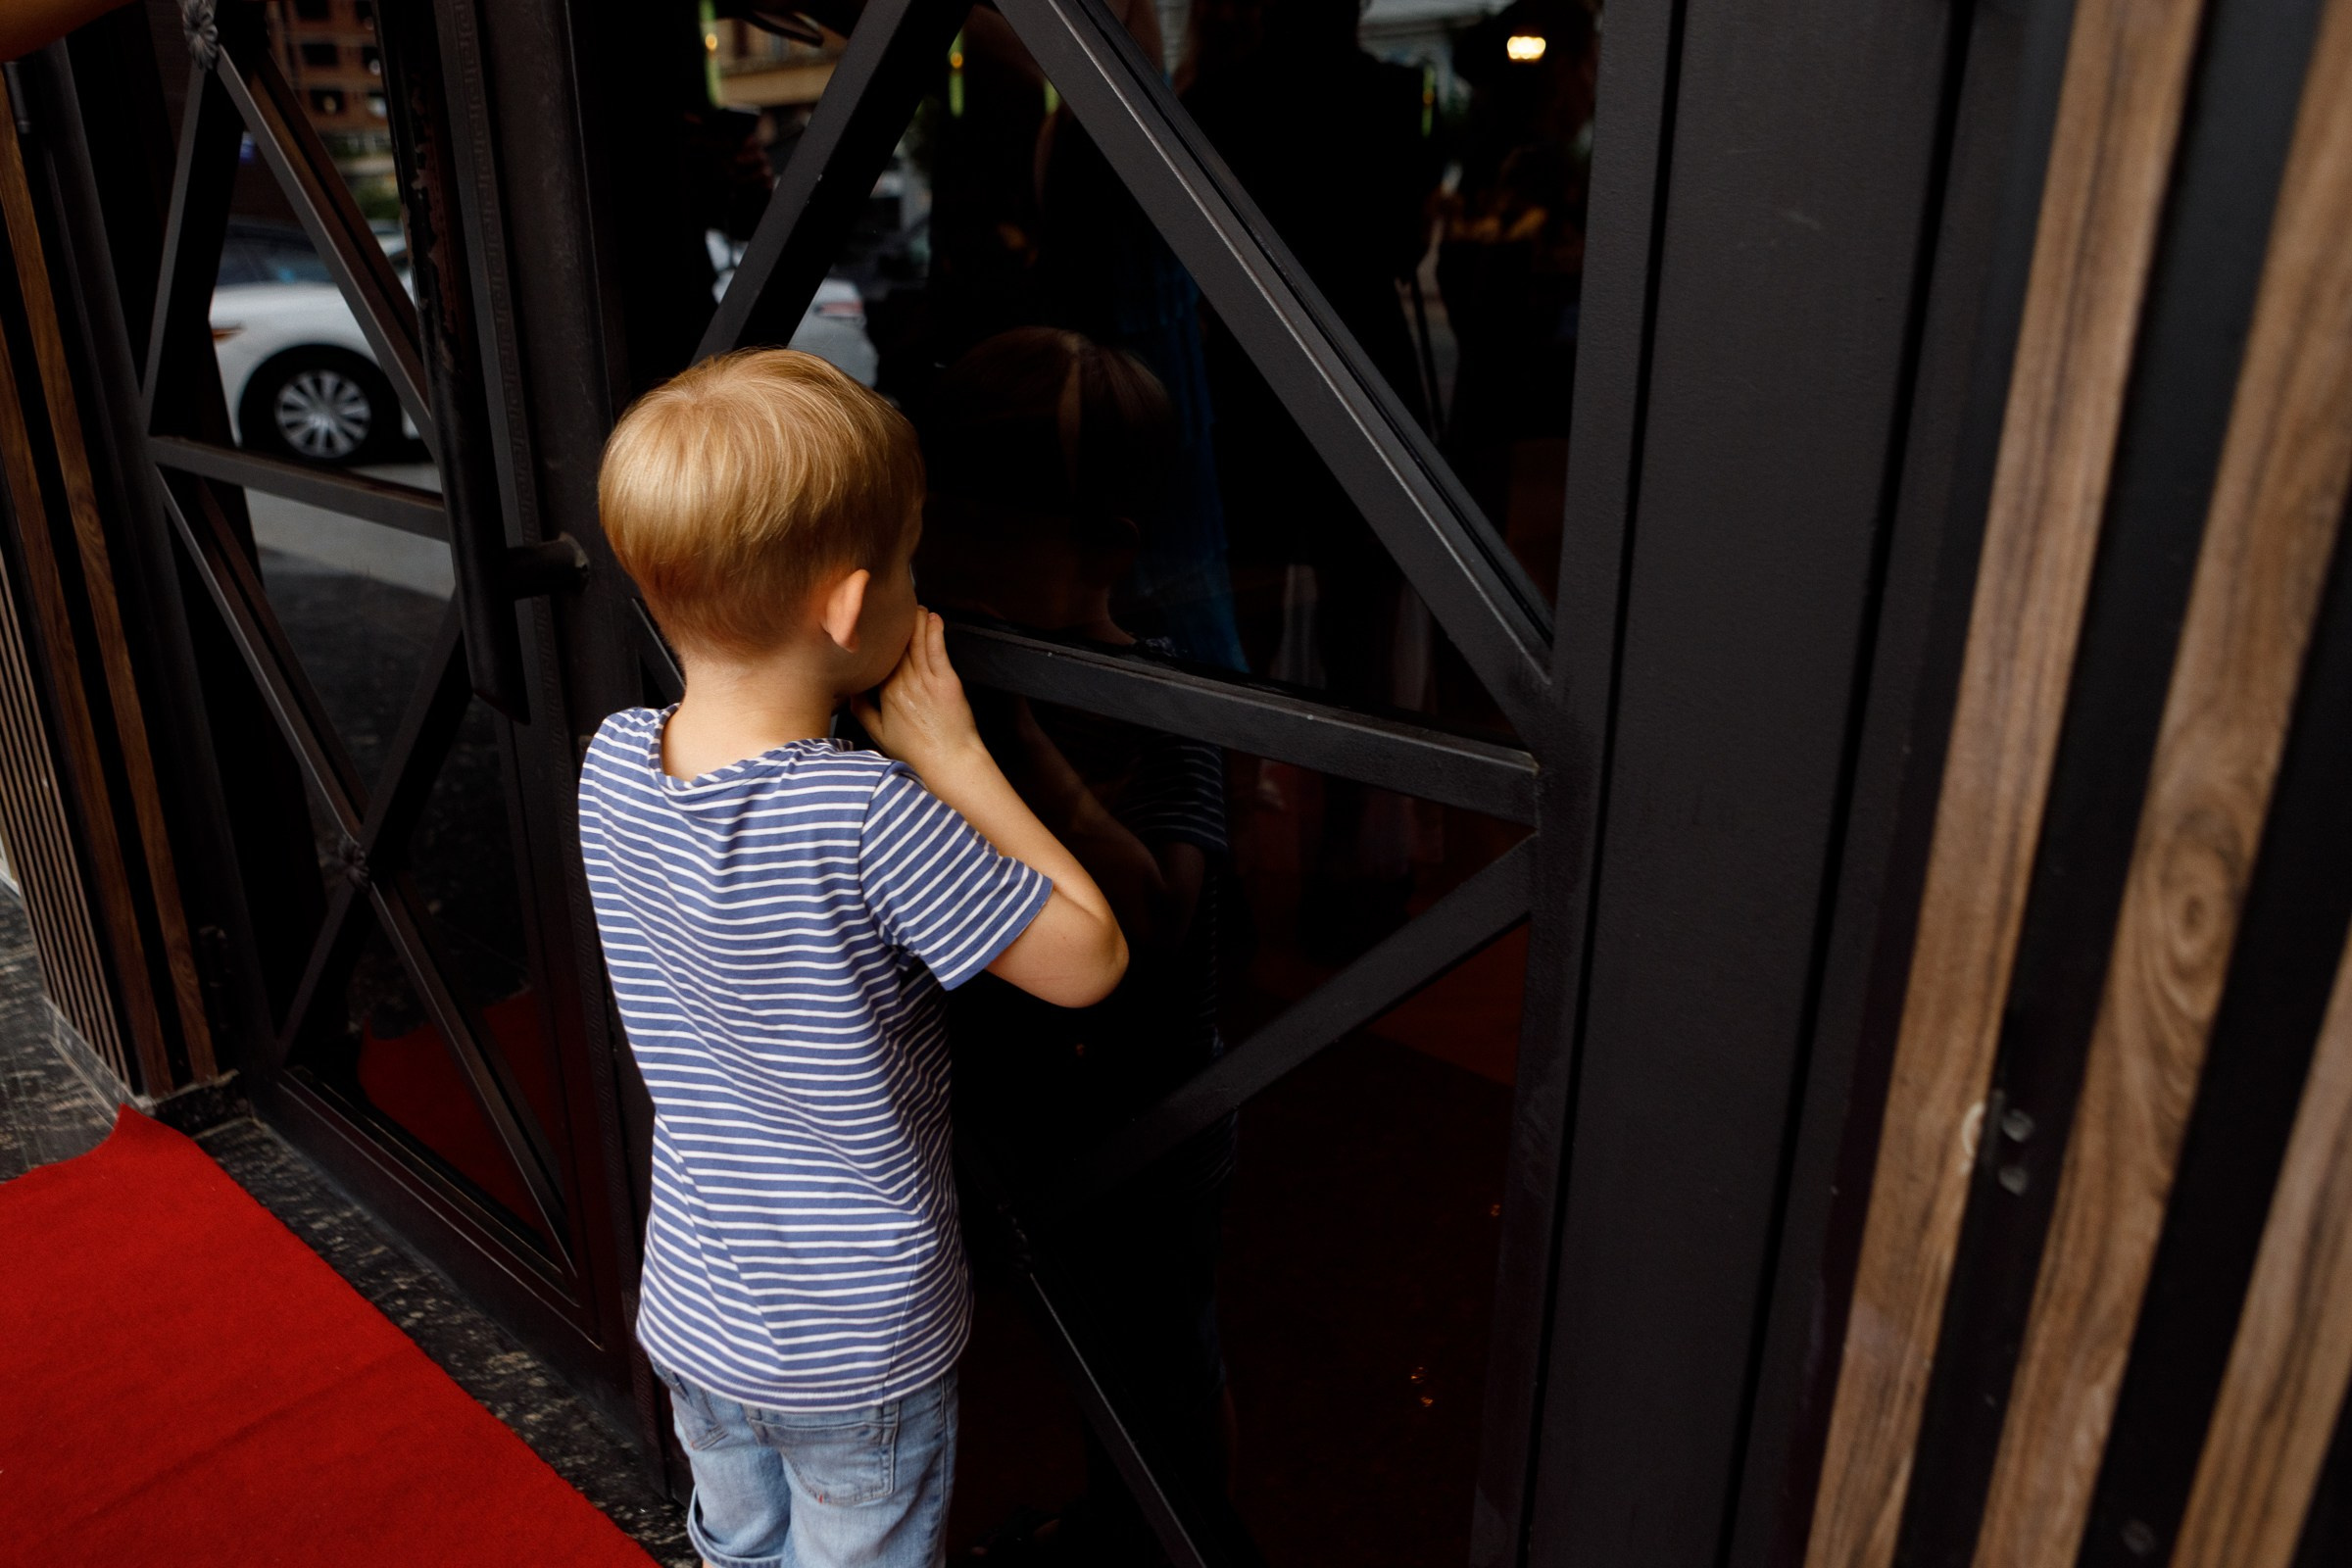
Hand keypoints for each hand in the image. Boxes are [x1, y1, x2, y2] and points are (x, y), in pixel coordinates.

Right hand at [852, 610, 984, 779]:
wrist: (949, 763)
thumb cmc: (916, 752)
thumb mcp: (879, 734)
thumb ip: (862, 710)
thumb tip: (848, 692)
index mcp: (886, 693)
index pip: (879, 658)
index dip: (878, 639)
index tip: (874, 623)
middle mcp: (903, 683)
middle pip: (897, 646)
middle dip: (895, 624)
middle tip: (893, 603)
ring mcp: (925, 681)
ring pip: (916, 643)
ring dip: (915, 621)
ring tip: (913, 604)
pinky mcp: (947, 682)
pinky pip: (937, 651)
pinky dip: (934, 633)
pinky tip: (932, 618)